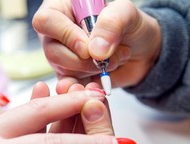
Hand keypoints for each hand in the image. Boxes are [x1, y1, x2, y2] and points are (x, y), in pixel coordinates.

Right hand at [33, 0, 161, 89]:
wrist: (143, 54)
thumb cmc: (131, 27)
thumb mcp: (127, 14)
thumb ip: (111, 23)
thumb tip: (94, 50)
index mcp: (63, 9)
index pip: (46, 21)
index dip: (67, 36)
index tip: (88, 48)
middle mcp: (58, 33)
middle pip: (52, 52)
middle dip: (83, 60)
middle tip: (106, 57)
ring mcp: (62, 57)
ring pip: (62, 71)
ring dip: (90, 71)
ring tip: (112, 62)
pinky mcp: (70, 77)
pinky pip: (70, 88)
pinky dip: (86, 88)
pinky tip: (101, 83)